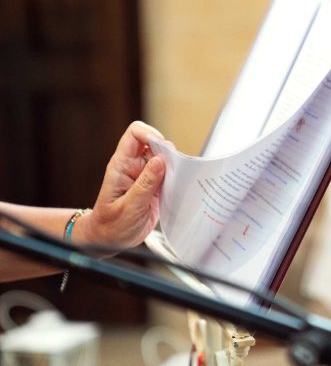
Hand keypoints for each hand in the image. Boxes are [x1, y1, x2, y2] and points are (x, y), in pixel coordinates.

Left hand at [75, 121, 165, 249]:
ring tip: (175, 182)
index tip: (164, 148)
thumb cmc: (112, 226)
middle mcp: (134, 166)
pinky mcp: (155, 185)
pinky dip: (176, 177)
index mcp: (121, 165)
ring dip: (173, 165)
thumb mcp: (129, 207)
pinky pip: (169, 172)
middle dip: (167, 151)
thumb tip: (160, 160)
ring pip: (164, 157)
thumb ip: (145, 184)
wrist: (110, 240)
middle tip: (172, 170)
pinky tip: (177, 188)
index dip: (150, 134)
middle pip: (153, 143)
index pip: (134, 134)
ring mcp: (145, 175)